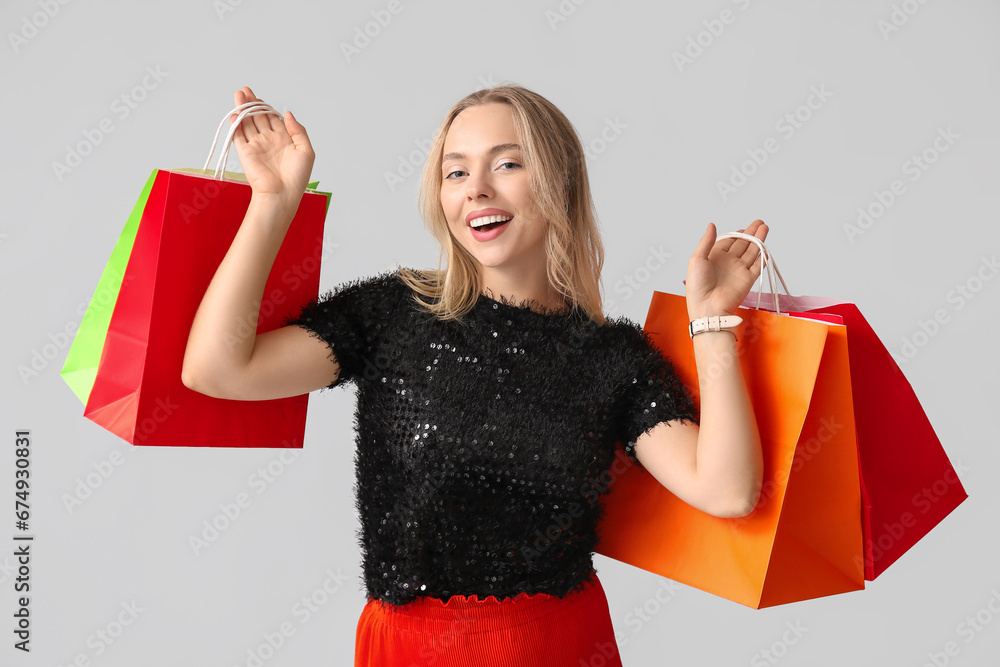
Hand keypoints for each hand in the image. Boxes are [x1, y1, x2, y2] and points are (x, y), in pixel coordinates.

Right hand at [229, 86, 314, 212]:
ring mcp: (256, 145)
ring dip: (242, 108)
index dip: (266, 107)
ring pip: (247, 123)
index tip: (260, 98)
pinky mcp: (245, 152)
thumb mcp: (306, 151)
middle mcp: (269, 140)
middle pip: (258, 117)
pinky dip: (235, 124)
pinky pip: (238, 136)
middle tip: (246, 89)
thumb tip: (287, 113)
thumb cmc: (297, 177)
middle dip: (252, 103)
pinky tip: (235, 113)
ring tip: (239, 94)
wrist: (282, 194)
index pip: (273, 118)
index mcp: (284, 139)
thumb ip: (298, 130)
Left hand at [685, 219, 768, 319]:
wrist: (707, 307)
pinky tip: (766, 248)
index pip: (728, 241)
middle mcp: (728, 262)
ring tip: (765, 227)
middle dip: (751, 233)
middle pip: (742, 244)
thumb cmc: (697, 285)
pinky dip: (762, 258)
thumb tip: (712, 224)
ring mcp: (739, 270)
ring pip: (752, 251)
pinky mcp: (748, 279)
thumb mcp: (697, 259)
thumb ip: (706, 241)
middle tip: (759, 222)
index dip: (736, 234)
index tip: (743, 227)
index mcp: (715, 257)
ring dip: (758, 240)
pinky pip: (758, 266)